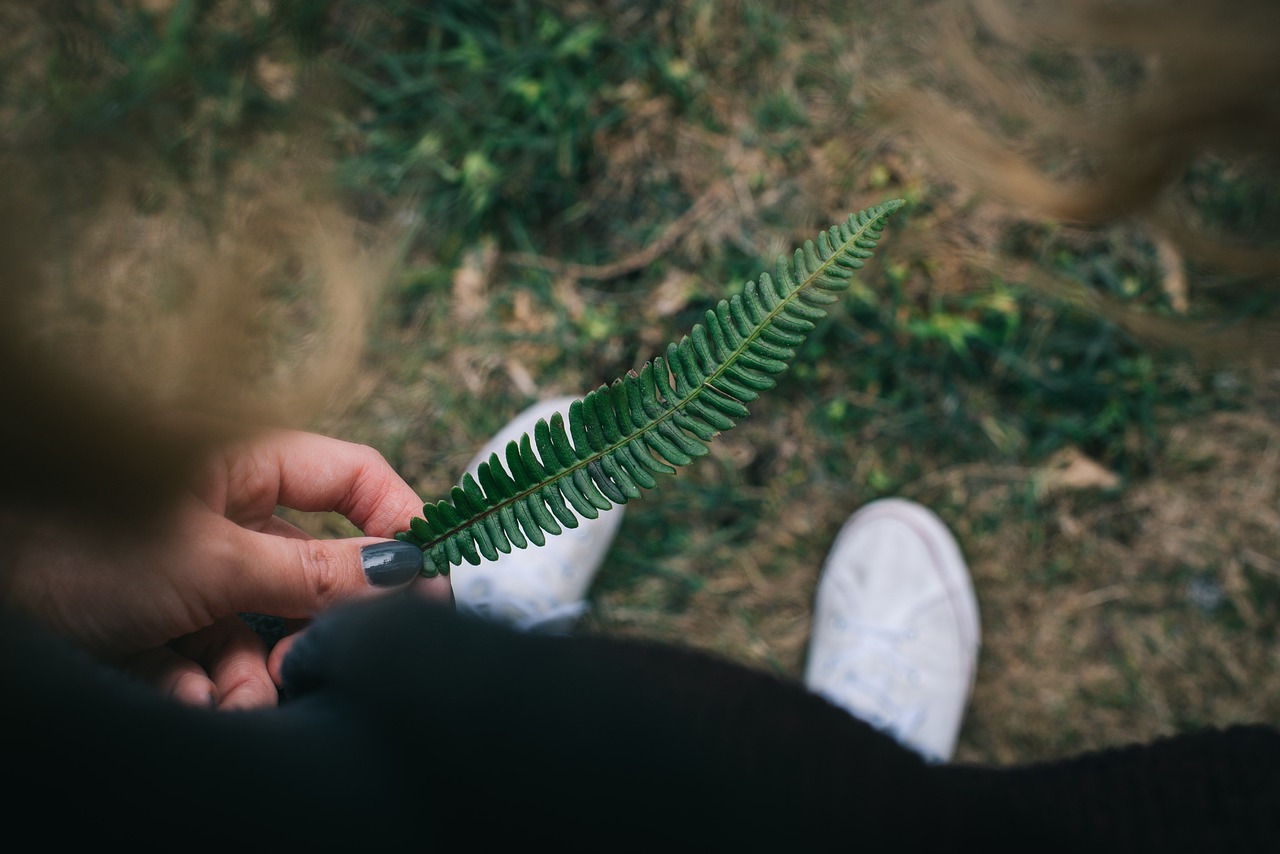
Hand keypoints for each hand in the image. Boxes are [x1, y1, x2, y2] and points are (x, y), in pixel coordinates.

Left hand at [4, 430, 450, 708]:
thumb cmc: (75, 546)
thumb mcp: (213, 564)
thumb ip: (315, 572)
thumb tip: (407, 571)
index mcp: (242, 465)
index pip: (352, 477)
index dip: (396, 521)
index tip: (430, 579)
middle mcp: (222, 513)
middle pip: (309, 568)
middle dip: (309, 626)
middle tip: (311, 664)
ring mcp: (188, 568)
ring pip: (258, 625)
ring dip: (249, 671)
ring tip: (227, 699)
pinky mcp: (154, 621)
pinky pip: (207, 654)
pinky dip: (200, 683)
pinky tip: (181, 698)